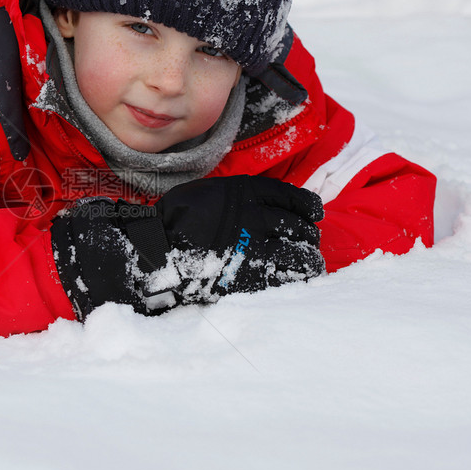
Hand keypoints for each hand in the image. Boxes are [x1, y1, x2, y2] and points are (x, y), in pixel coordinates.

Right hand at [153, 175, 324, 297]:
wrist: (156, 250)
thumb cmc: (175, 218)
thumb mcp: (207, 190)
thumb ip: (236, 194)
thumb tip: (264, 201)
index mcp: (245, 193)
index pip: (291, 196)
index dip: (308, 206)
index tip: (314, 213)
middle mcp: (255, 217)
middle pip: (298, 226)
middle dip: (308, 235)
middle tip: (310, 241)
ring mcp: (254, 248)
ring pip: (299, 253)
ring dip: (310, 259)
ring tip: (312, 264)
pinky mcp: (249, 276)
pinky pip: (284, 277)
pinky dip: (296, 279)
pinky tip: (300, 279)